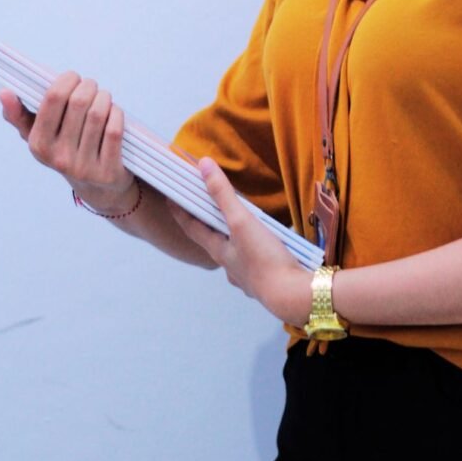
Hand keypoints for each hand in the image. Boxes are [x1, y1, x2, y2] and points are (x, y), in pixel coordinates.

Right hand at [0, 71, 135, 212]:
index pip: (53, 98)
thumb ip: (19, 115)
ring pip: (98, 114)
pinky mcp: (108, 172)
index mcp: (38, 145)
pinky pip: (114, 130)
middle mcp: (59, 157)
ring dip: (104, 98)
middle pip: (79, 102)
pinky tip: (114, 112)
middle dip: (88, 86)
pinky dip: (116, 114)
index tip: (73, 77)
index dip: (67, 80)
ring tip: (103, 97)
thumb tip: (4, 92)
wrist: (97, 188)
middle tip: (91, 86)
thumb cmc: (65, 151)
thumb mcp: (39, 137)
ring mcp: (84, 166)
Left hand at [169, 158, 311, 326]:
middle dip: (209, 225)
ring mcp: (247, 276)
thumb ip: (223, 194)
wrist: (290, 295)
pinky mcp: (266, 280)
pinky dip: (255, 251)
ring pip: (235, 253)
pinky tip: (266, 247)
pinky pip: (255, 262)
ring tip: (240, 225)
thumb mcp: (241, 221)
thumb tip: (203, 165)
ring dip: (233, 239)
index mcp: (218, 251)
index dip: (181, 212)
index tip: (170, 198)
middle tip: (207, 207)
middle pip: (213, 241)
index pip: (192, 228)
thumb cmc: (262, 258)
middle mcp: (229, 265)